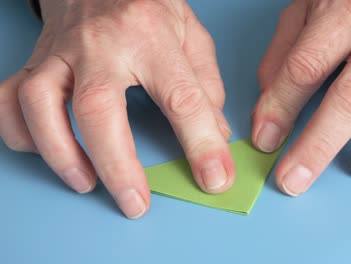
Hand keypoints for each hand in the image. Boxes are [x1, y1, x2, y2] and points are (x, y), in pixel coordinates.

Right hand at [0, 0, 234, 217]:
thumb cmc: (147, 4)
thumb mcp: (191, 33)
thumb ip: (205, 84)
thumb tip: (214, 136)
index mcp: (151, 36)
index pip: (182, 97)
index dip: (202, 144)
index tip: (214, 178)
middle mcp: (100, 44)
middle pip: (98, 109)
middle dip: (117, 165)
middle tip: (135, 204)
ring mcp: (60, 51)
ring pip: (40, 105)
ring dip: (61, 154)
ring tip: (87, 183)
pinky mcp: (35, 60)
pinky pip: (9, 100)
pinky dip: (22, 134)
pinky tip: (47, 149)